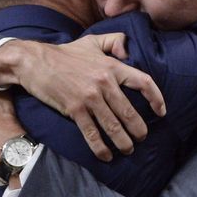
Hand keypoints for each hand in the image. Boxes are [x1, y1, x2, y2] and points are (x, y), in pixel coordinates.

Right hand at [0, 35, 164, 161]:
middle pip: (130, 112)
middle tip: (141, 138)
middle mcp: (104, 83)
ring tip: (128, 149)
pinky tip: (106, 156)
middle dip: (139, 130)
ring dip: (123, 142)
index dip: (156, 98)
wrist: (34, 61)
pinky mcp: (75, 110)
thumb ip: (115, 41)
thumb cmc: (65, 53)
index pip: (143, 82)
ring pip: (113, 126)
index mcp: (112, 66)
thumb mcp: (93, 41)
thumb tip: (129, 51)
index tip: (161, 112)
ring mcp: (90, 98)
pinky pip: (92, 134)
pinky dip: (101, 148)